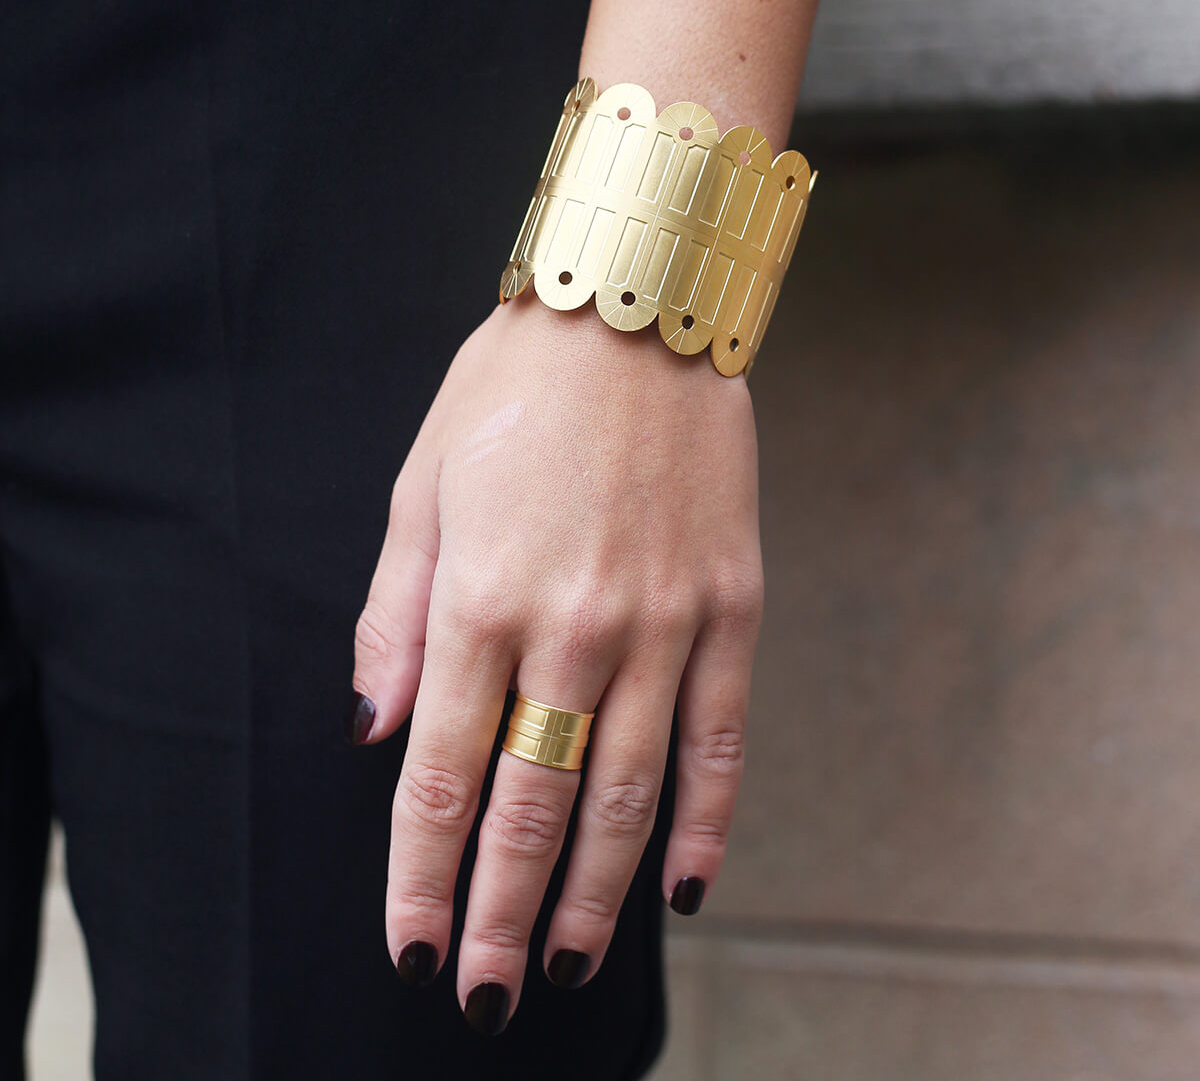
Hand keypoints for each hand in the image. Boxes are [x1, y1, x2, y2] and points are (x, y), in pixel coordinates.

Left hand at [350, 291, 763, 1033]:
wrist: (636, 314)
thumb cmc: (514, 391)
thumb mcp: (422, 485)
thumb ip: (396, 615)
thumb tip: (376, 727)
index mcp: (483, 594)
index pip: (446, 771)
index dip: (424, 873)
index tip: (413, 947)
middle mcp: (574, 625)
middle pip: (532, 803)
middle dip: (501, 911)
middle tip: (487, 994)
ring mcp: (664, 621)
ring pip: (627, 792)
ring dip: (593, 891)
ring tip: (566, 962)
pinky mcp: (732, 607)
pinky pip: (722, 737)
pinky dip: (708, 820)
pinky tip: (688, 886)